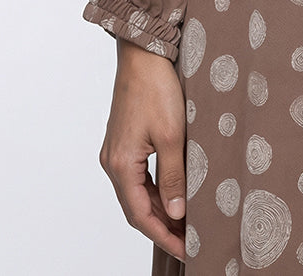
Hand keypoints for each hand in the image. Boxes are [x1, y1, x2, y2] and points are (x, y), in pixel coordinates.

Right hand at [99, 38, 187, 260]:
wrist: (142, 53)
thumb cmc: (156, 88)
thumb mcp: (173, 135)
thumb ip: (174, 176)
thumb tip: (178, 212)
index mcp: (121, 164)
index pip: (141, 215)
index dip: (164, 235)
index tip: (186, 248)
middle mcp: (112, 162)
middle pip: (137, 208)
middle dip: (163, 227)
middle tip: (190, 240)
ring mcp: (116, 152)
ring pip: (137, 193)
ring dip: (160, 209)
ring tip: (186, 222)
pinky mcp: (123, 142)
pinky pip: (138, 177)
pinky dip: (155, 190)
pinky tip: (174, 194)